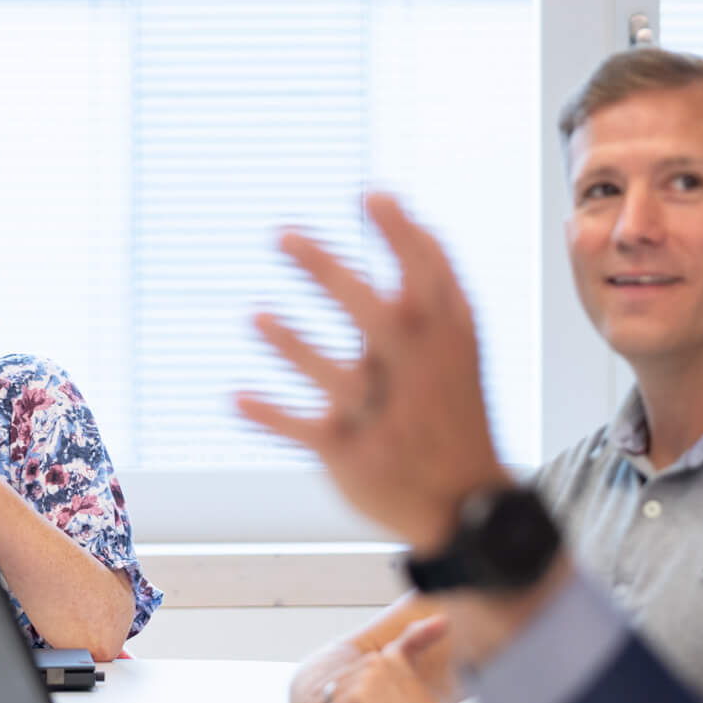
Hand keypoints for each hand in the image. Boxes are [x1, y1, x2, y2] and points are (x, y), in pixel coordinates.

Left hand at [236, 193, 507, 550]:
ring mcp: (386, 416)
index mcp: (447, 342)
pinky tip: (235, 398)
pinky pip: (306, 432)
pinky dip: (271, 416)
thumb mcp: (461, 348)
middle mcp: (418, 374)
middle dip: (330, 274)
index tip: (369, 195)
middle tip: (283, 237)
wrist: (467, 506)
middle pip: (377, 317)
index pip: (430, 278)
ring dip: (295, 347)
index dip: (401, 233)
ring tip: (255, 317)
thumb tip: (401, 212)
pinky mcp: (354, 455)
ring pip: (341, 379)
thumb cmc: (454, 409)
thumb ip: (434, 285)